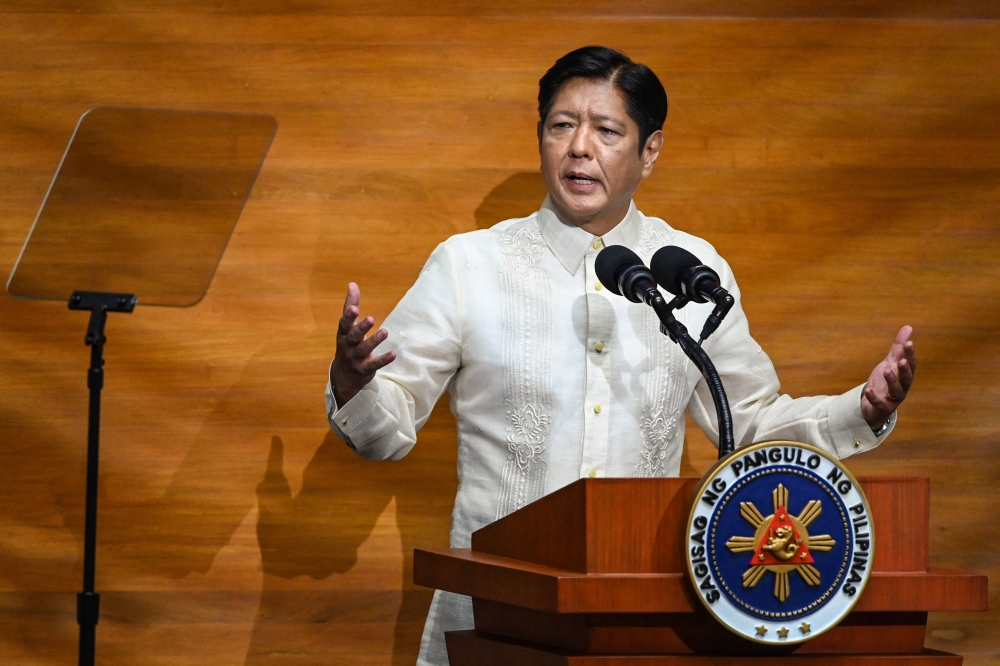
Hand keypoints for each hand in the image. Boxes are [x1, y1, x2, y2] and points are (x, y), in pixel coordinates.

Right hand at [331, 282, 395, 406]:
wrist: (344, 376)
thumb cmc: (348, 345)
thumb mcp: (347, 327)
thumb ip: (350, 305)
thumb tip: (352, 284)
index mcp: (343, 334)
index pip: (344, 324)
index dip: (349, 317)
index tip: (355, 308)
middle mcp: (348, 345)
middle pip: (353, 336)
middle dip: (361, 328)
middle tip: (371, 319)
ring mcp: (355, 358)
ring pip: (364, 349)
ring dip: (374, 341)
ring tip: (385, 332)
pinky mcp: (365, 369)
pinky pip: (374, 364)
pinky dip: (383, 360)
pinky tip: (393, 354)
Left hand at [861, 325, 915, 429]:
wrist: (875, 405)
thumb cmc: (886, 381)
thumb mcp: (890, 363)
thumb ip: (898, 348)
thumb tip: (908, 327)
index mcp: (905, 375)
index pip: (910, 364)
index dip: (910, 354)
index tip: (908, 343)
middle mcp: (902, 387)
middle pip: (906, 378)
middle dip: (905, 369)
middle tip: (901, 360)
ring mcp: (893, 398)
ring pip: (896, 391)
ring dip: (892, 381)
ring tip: (886, 371)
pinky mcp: (882, 407)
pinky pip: (879, 403)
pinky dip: (874, 397)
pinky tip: (868, 390)